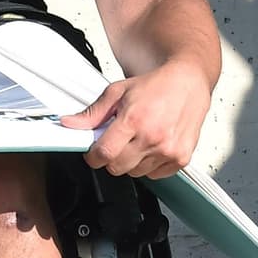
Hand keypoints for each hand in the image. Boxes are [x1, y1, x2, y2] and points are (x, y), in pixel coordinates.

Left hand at [60, 58, 212, 178]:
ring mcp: (169, 150)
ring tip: (136, 139)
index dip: (93, 157)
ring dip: (130, 161)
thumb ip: (92, 113)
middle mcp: (153, 138)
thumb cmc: (154, 86)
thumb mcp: (117, 92)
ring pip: (135, 173)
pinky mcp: (181, 159)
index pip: (104, 153)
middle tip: (115, 142)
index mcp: (133, 120)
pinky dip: (149, 165)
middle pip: (117, 168)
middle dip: (110, 157)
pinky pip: (155, 175)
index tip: (92, 153)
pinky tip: (151, 145)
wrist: (187, 83)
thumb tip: (70, 123)